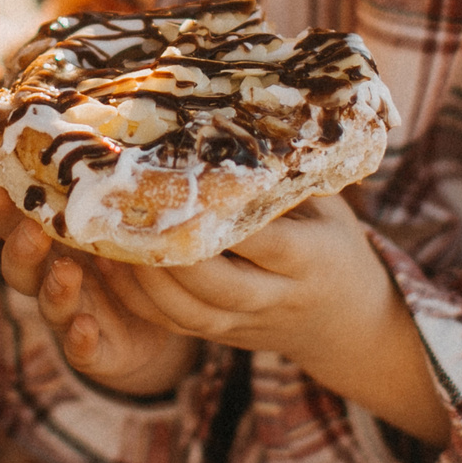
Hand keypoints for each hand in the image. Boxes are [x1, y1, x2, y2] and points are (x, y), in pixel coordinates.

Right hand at [0, 178, 199, 397]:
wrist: (158, 321)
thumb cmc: (129, 254)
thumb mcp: (118, 218)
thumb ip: (106, 187)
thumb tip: (112, 119)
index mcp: (51, 241)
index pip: (15, 221)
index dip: (0, 206)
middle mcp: (51, 277)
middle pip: (19, 264)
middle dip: (21, 246)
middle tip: (33, 228)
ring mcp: (69, 315)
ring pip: (47, 304)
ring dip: (53, 288)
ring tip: (67, 272)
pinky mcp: (94, 351)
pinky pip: (81, 349)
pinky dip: (80, 340)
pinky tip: (87, 327)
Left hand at [108, 195, 451, 447]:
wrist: (350, 324)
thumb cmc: (335, 243)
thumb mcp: (327, 206)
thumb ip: (287, 179)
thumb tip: (239, 124)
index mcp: (310, 258)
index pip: (264, 242)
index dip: (222, 222)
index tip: (184, 189)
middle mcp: (279, 296)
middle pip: (218, 286)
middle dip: (171, 256)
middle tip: (130, 213)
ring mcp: (250, 323)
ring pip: (191, 313)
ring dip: (146, 282)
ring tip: (111, 239)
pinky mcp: (226, 338)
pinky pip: (177, 327)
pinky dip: (141, 302)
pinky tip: (113, 268)